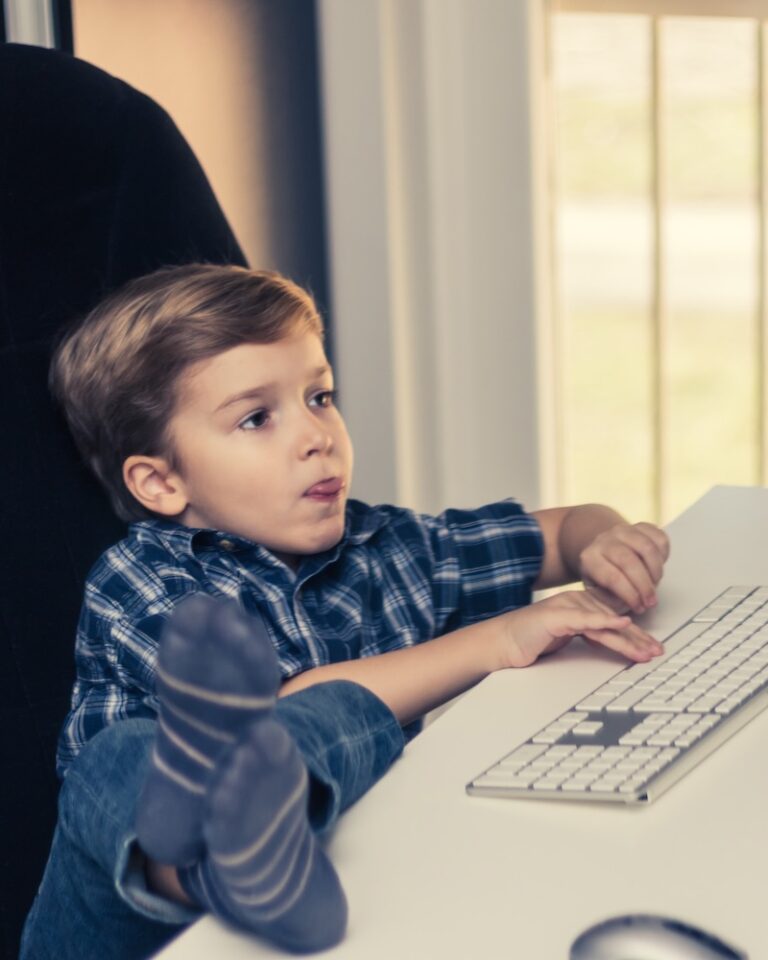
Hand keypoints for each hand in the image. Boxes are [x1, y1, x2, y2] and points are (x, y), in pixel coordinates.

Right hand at [499, 589, 663, 668]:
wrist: (502, 642)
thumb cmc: (530, 641)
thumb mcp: (565, 640)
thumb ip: (585, 636)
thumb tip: (608, 644)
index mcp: (579, 609)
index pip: (613, 622)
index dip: (635, 635)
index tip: (653, 647)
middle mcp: (576, 605)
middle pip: (614, 622)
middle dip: (639, 639)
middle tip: (658, 651)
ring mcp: (566, 608)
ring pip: (604, 624)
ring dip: (629, 638)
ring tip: (647, 649)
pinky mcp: (556, 616)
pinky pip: (585, 619)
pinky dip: (604, 621)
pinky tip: (621, 623)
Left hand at [578, 522, 669, 614]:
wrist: (600, 548)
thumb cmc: (601, 575)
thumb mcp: (597, 591)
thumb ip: (610, 601)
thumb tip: (627, 610)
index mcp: (590, 558)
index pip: (613, 577)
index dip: (630, 595)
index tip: (639, 607)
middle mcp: (605, 540)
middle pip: (630, 562)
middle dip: (645, 586)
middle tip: (651, 601)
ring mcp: (623, 530)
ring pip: (647, 548)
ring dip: (656, 571)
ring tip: (655, 585)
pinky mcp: (639, 526)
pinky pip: (658, 536)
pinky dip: (663, 554)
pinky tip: (657, 566)